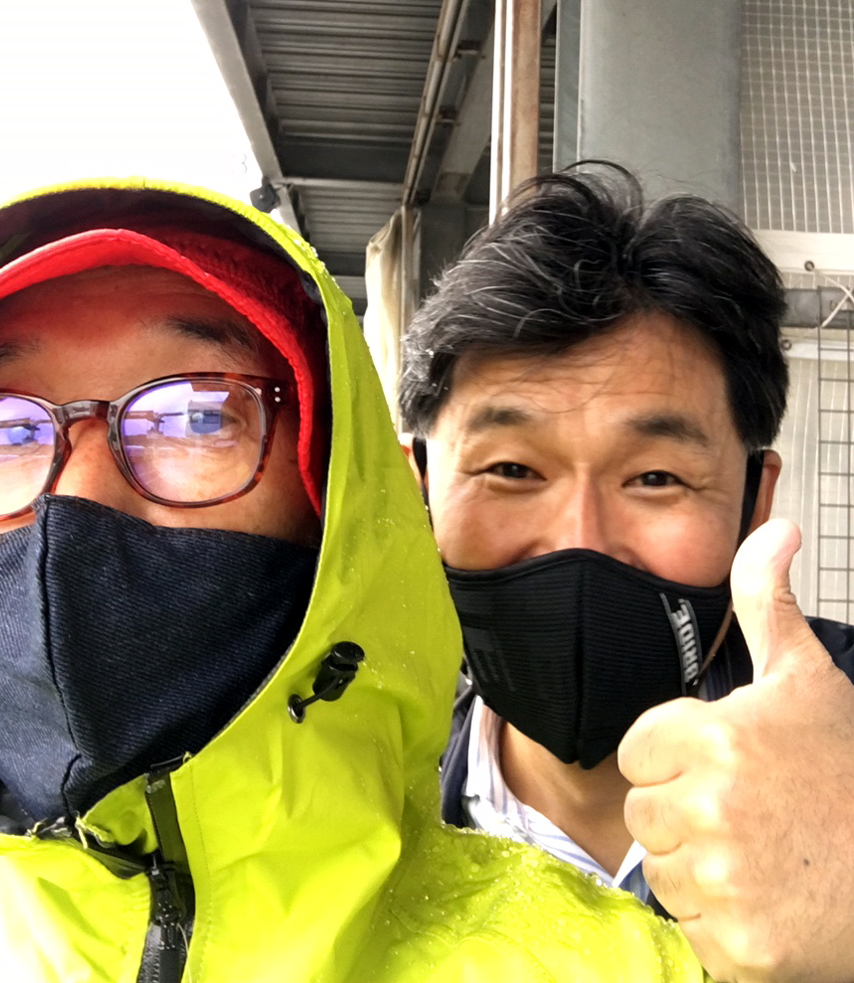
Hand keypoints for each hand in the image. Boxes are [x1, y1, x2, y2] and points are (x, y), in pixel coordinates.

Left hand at [619, 519, 853, 982]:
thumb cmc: (848, 774)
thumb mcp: (807, 678)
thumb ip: (766, 601)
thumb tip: (773, 529)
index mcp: (712, 737)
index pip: (637, 751)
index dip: (676, 757)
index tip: (725, 764)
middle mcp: (709, 808)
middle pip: (643, 813)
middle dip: (685, 813)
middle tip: (750, 813)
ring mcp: (722, 882)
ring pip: (663, 872)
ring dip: (701, 868)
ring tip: (761, 853)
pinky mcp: (736, 948)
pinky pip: (690, 927)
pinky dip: (723, 923)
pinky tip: (768, 899)